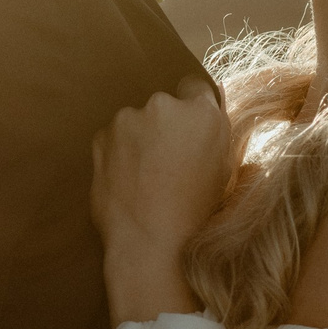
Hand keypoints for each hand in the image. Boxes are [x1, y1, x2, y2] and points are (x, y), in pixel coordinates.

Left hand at [92, 78, 234, 326]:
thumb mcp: (225, 172)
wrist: (150, 241)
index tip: (188, 128)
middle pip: (165, 105)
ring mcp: (128, 119)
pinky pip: (114, 138)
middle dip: (166, 125)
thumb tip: (207, 121)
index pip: (195, 87)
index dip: (192, 109)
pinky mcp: (102, 136)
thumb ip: (214, 136)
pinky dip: (119, 153)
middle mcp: (164, 106)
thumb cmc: (195, 214)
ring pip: (136, 122)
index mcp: (202, 112)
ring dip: (140, 138)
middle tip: (169, 161)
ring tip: (146, 177)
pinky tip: (128, 181)